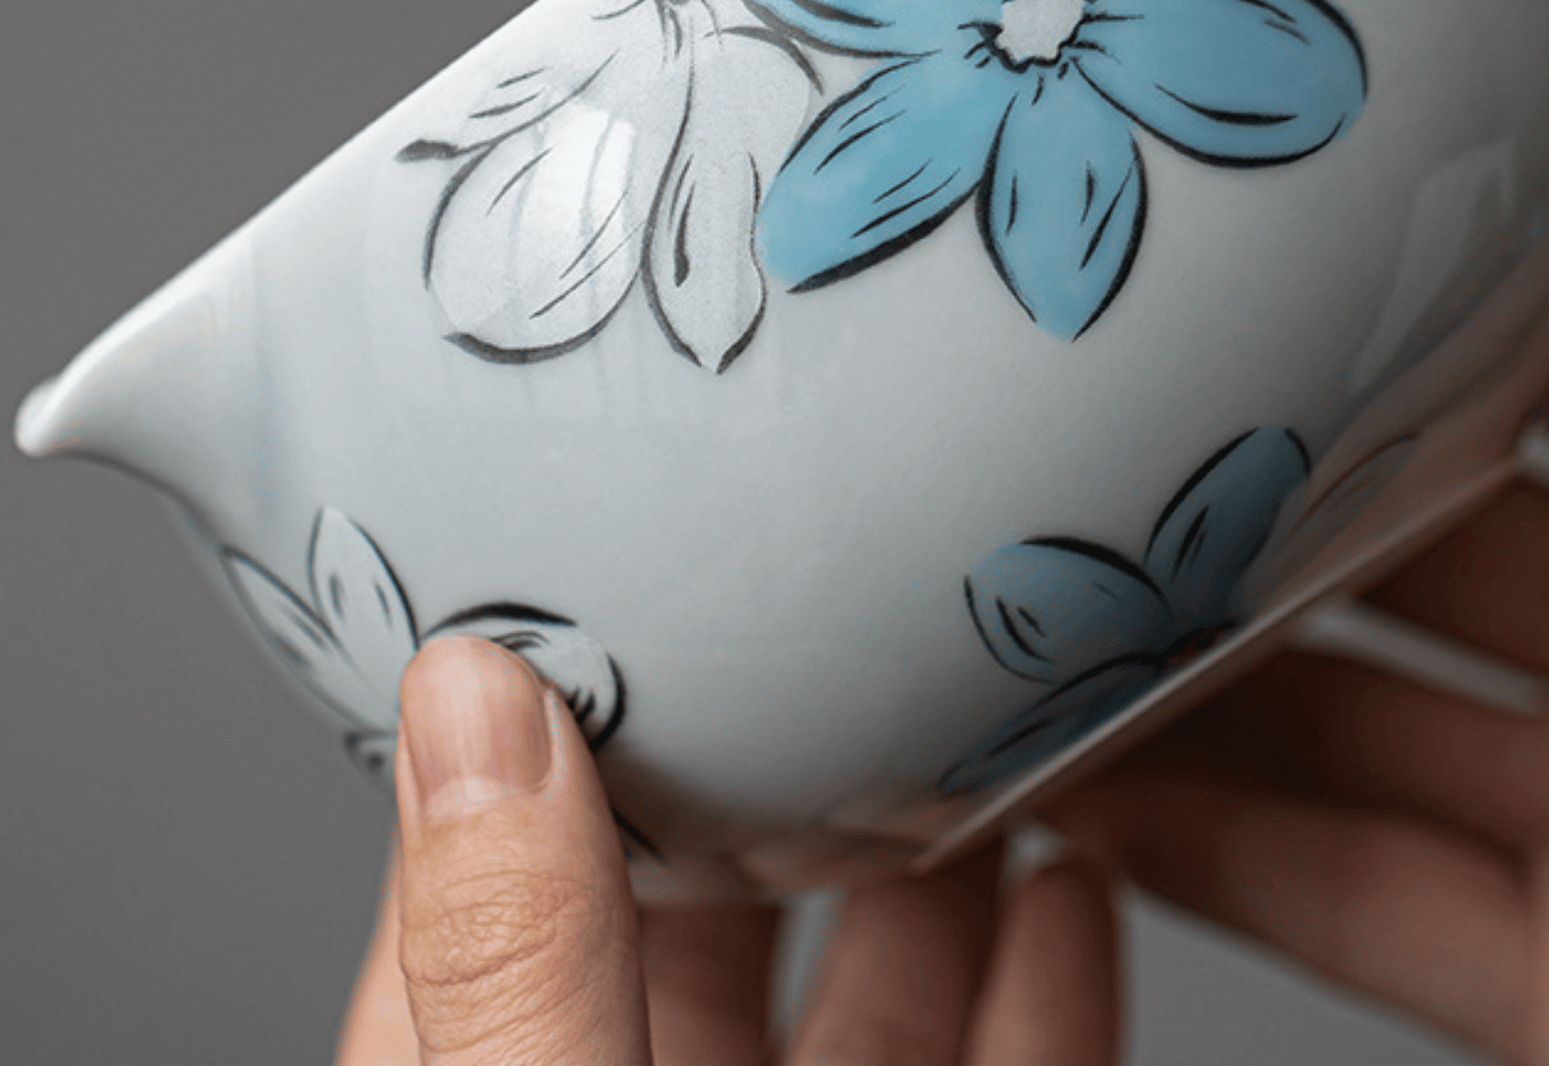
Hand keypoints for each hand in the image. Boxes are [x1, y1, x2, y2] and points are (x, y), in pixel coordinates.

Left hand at [335, 635, 1119, 1064]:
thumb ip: (516, 958)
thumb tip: (470, 697)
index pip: (494, 862)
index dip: (542, 710)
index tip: (605, 560)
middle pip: (709, 902)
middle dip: (771, 753)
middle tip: (831, 595)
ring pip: (873, 987)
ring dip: (928, 852)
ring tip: (972, 704)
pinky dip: (1050, 978)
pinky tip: (1078, 882)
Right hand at [1048, 0, 1548, 1063]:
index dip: (1430, 303)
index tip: (1273, 239)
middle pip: (1427, 550)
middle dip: (1272, 490)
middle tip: (1105, 414)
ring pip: (1361, 734)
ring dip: (1205, 682)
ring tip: (1044, 592)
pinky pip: (1372, 912)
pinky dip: (1222, 861)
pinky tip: (1091, 786)